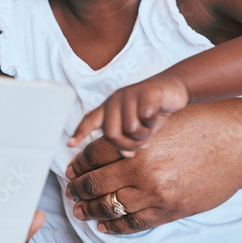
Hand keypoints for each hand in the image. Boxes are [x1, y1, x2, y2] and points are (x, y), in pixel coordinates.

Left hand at [63, 98, 241, 233]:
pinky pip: (136, 222)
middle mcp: (142, 170)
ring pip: (112, 205)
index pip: (93, 156)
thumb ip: (129, 136)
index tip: (71, 169)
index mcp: (135, 144)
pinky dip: (117, 225)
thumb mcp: (157, 121)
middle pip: (97, 183)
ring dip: (92, 209)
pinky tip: (105, 225)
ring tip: (80, 210)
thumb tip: (101, 148)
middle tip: (70, 190)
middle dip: (79, 188)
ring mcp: (157, 193)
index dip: (77, 164)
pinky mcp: (171, 210)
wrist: (238, 144)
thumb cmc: (199, 125)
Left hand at [69, 72, 189, 155]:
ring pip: (130, 128)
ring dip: (144, 134)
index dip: (80, 133)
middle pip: (111, 134)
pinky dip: (152, 122)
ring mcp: (128, 94)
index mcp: (108, 108)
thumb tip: (125, 153)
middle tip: (141, 142)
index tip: (69, 144)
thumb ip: (128, 140)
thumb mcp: (138, 128)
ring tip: (150, 127)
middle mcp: (114, 100)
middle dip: (128, 144)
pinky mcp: (145, 91)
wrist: (172, 89)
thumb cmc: (151, 111)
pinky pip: (146, 117)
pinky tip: (156, 116)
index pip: (90, 121)